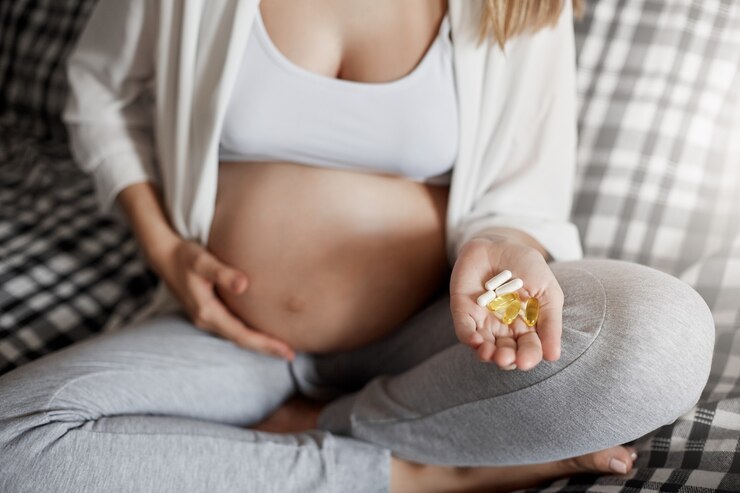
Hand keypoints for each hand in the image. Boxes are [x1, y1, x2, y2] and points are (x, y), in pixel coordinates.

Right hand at [153, 238, 295, 359]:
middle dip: (265, 348)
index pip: (242, 335)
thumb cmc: (184, 255)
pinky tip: (261, 330)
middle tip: (291, 354)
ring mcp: (206, 317)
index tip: (286, 351)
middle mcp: (206, 319)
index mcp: (207, 312)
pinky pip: (232, 328)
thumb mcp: (202, 261)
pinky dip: (248, 332)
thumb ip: (222, 272)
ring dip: (258, 342)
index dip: (265, 344)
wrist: (164, 256)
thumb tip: (243, 284)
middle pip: (241, 340)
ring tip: (281, 346)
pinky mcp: (208, 311)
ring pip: (236, 335)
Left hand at [450, 236, 563, 369]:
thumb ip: (550, 322)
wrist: (501, 243)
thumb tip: (553, 356)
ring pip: (484, 347)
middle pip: (506, 352)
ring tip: (494, 355)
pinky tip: (477, 343)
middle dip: (508, 359)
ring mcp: (482, 320)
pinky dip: (470, 338)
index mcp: (526, 327)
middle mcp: (504, 329)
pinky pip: (464, 329)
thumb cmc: (527, 267)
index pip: (529, 348)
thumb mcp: (547, 291)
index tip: (527, 360)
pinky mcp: (463, 311)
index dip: (528, 356)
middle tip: (510, 358)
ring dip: (489, 355)